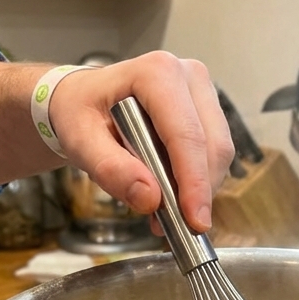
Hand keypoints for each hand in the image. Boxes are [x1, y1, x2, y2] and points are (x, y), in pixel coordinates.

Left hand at [48, 51, 233, 231]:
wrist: (83, 101)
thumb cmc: (80, 112)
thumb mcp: (80, 141)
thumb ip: (111, 169)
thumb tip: (149, 198)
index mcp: (157, 73)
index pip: (186, 134)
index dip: (194, 181)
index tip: (194, 220)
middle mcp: (187, 75)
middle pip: (212, 145)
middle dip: (199, 191)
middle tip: (177, 226)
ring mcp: (202, 92)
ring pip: (219, 152)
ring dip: (199, 189)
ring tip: (164, 211)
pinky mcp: (207, 111)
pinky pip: (214, 154)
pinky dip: (197, 182)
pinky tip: (171, 194)